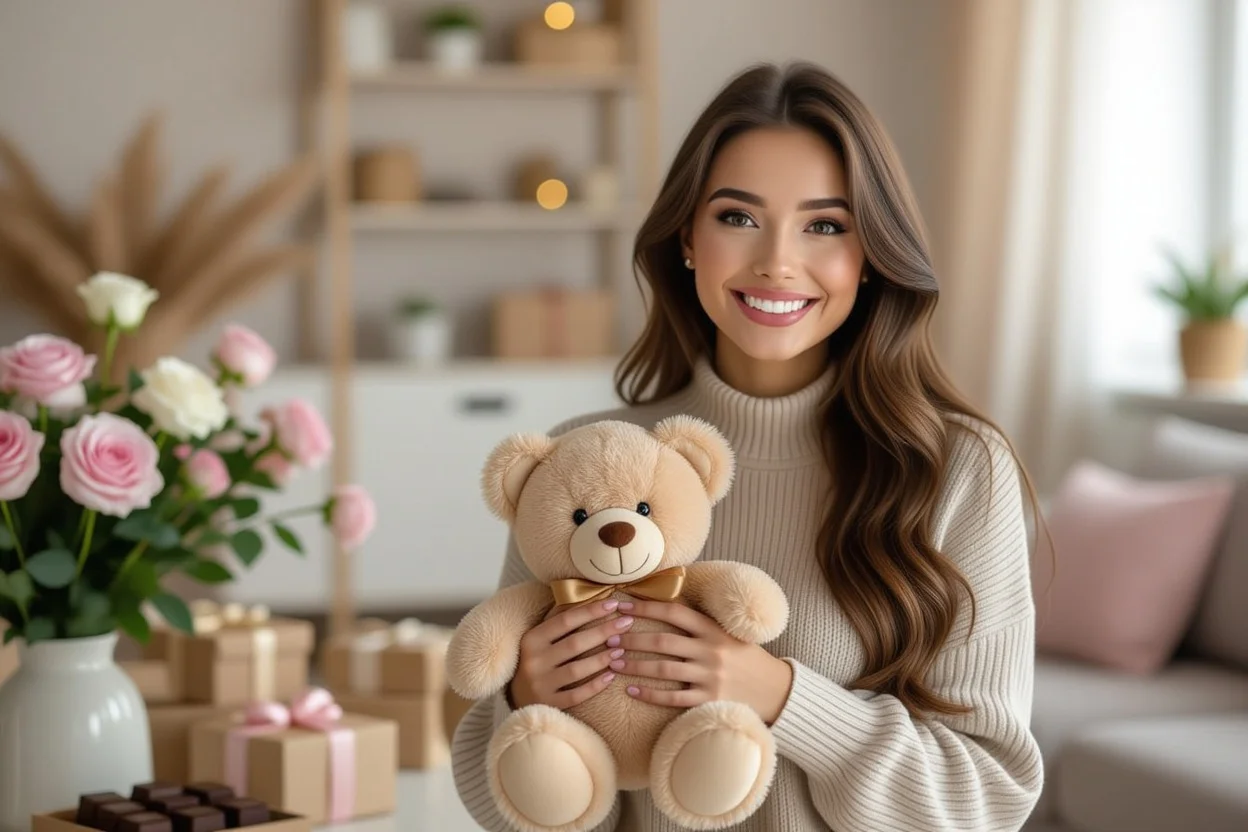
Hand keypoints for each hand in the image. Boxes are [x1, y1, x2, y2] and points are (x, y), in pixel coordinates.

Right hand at [508, 599, 636, 710]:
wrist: (518, 698)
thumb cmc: (536, 660)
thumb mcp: (540, 638)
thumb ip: (559, 620)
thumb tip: (589, 596)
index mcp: (532, 639)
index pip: (566, 620)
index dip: (591, 611)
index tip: (614, 603)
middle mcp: (534, 661)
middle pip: (575, 643)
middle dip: (604, 632)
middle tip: (627, 623)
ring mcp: (540, 684)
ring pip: (576, 670)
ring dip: (601, 659)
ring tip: (622, 650)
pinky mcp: (549, 704)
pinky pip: (576, 695)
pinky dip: (595, 686)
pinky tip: (611, 677)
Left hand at [614, 600, 793, 723]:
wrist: (776, 690)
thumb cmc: (744, 657)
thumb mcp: (727, 632)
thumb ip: (699, 621)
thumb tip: (665, 597)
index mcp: (713, 629)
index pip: (674, 612)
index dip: (645, 607)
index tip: (620, 604)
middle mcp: (711, 651)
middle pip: (663, 642)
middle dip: (632, 639)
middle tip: (608, 637)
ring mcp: (710, 678)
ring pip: (664, 670)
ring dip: (634, 666)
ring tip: (613, 663)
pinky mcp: (709, 702)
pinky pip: (673, 699)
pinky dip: (650, 695)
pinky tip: (631, 691)